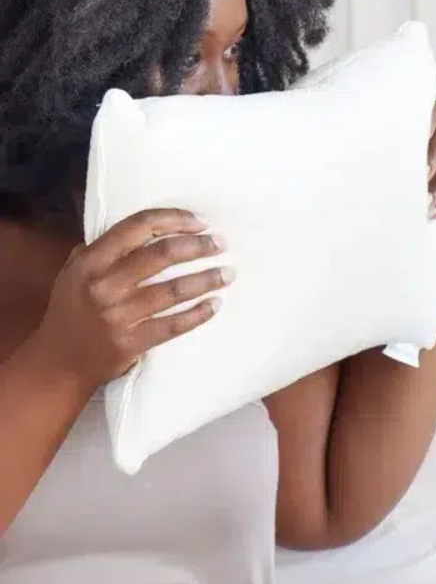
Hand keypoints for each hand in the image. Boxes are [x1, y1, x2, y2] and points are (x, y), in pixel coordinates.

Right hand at [29, 209, 231, 391]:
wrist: (59, 364)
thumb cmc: (70, 311)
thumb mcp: (74, 271)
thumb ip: (102, 248)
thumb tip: (143, 227)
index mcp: (91, 261)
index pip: (138, 227)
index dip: (173, 219)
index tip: (199, 222)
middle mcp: (104, 285)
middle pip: (162, 255)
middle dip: (198, 247)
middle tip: (220, 244)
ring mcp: (119, 315)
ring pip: (173, 290)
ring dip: (206, 279)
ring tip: (227, 273)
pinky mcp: (131, 342)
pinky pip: (173, 325)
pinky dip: (198, 314)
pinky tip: (215, 305)